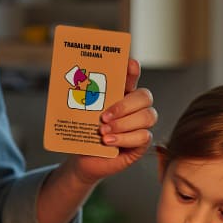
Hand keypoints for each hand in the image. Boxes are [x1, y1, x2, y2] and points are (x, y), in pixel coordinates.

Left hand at [69, 58, 156, 184]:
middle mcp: (134, 107)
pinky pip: (143, 136)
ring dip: (124, 124)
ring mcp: (141, 124)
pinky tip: (109, 141)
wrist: (84, 157)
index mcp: (121, 93)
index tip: (129, 64)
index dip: (133, 70)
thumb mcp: (83, 113)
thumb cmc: (85, 132)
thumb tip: (74, 81)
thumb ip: (86, 99)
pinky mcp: (142, 142)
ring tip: (103, 131)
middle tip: (104, 116)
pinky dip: (125, 138)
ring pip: (148, 116)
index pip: (131, 76)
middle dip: (125, 105)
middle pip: (144, 96)